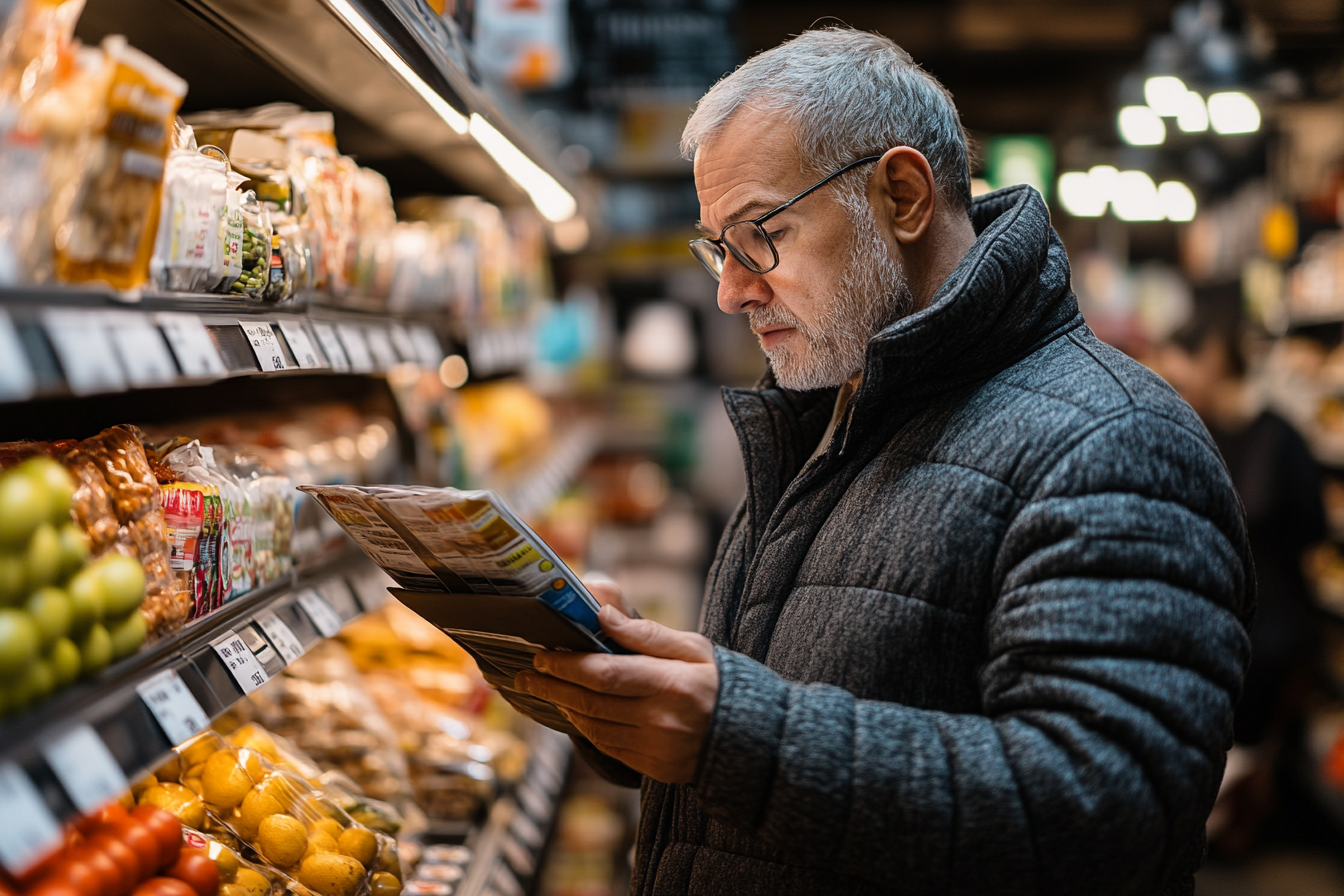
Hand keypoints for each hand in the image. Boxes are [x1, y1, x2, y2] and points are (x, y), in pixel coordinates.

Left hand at [514, 595, 717, 783]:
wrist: (752, 739)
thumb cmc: (719, 684)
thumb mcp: (694, 648)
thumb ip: (646, 634)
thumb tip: (603, 614)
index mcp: (671, 683)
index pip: (604, 673)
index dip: (566, 665)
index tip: (543, 656)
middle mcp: (660, 719)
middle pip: (590, 701)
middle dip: (551, 686)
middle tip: (527, 675)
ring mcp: (655, 748)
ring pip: (593, 726)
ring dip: (564, 707)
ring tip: (545, 690)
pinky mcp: (653, 768)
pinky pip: (608, 746)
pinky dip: (585, 727)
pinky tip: (575, 711)